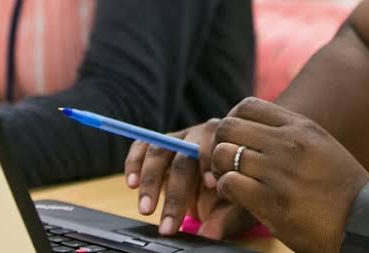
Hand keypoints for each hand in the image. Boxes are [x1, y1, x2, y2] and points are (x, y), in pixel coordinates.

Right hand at [124, 118, 255, 238]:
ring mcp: (179, 138)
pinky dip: (134, 163)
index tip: (212, 185)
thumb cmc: (232, 195)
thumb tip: (209, 234)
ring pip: (159, 150)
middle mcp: (201, 135)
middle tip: (169, 224)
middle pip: (185, 155)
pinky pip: (142, 146)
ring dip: (150, 180)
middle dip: (176, 191)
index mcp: (226, 144)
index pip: (216, 147)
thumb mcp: (237, 207)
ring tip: (146, 209)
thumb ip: (226, 218)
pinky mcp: (159, 144)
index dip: (211, 164)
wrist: (221, 189)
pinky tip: (131, 183)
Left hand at [210, 97, 368, 252]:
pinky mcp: (271, 200)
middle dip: (220, 144)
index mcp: (300, 126)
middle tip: (225, 163)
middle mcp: (288, 143)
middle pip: (228, 126)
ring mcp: (279, 171)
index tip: (235, 140)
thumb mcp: (321, 146)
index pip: (246, 106)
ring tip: (231, 182)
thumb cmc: (342, 187)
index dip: (232, 121)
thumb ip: (290, 135)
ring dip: (220, 169)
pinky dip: (227, 191)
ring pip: (223, 154)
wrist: (365, 221)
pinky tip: (239, 198)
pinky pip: (229, 183)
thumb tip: (254, 131)